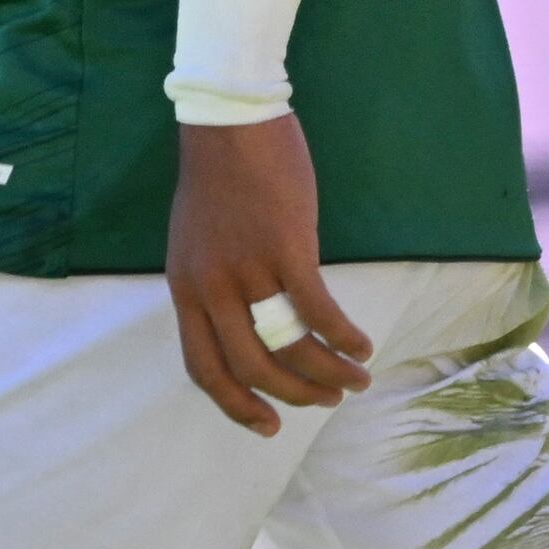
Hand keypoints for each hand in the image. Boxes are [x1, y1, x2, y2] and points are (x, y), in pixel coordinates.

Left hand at [167, 116, 373, 435]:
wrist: (229, 123)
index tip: (269, 425)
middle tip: (326, 401)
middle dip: (294, 395)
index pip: (205, 368)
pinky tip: (361, 344)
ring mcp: (248, 270)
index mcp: (186, 290)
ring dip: (328, 372)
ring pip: (289, 345)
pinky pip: (318, 309)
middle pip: (252, 368)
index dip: (236, 405)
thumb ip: (214, 286)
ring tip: (356, 379)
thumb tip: (248, 327)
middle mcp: (212, 289)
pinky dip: (343, 335)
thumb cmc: (218, 179)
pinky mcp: (286, 248)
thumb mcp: (197, 244)